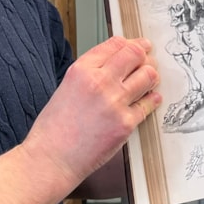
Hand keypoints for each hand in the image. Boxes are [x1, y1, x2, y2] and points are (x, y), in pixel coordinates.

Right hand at [23, 36, 159, 192]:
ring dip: (152, 76)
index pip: (116, 44)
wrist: (50, 159)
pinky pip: (149, 104)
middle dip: (145, 55)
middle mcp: (99, 81)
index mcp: (81, 70)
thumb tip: (117, 62)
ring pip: (148, 76)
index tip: (139, 46)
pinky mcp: (125, 123)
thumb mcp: (67, 87)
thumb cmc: (54, 128)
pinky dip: (152, 100)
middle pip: (136, 54)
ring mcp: (114, 102)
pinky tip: (151, 99)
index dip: (131, 43)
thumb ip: (91, 72)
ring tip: (150, 80)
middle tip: (149, 60)